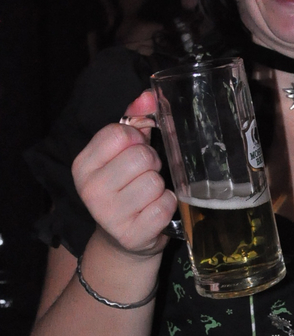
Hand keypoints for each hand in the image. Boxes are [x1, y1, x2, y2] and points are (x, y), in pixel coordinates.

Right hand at [72, 90, 175, 256]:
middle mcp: (90, 190)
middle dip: (152, 163)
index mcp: (83, 165)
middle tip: (146, 175)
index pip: (120, 133)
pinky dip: (168, 205)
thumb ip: (134, 119)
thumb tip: (149, 96)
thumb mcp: (122, 152)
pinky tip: (155, 211)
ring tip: (149, 195)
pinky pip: (165, 206)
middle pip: (140, 156)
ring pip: (155, 182)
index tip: (135, 150)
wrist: (122, 239)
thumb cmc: (125, 187)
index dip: (137, 138)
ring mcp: (109, 216)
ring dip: (160, 187)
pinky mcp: (132, 235)